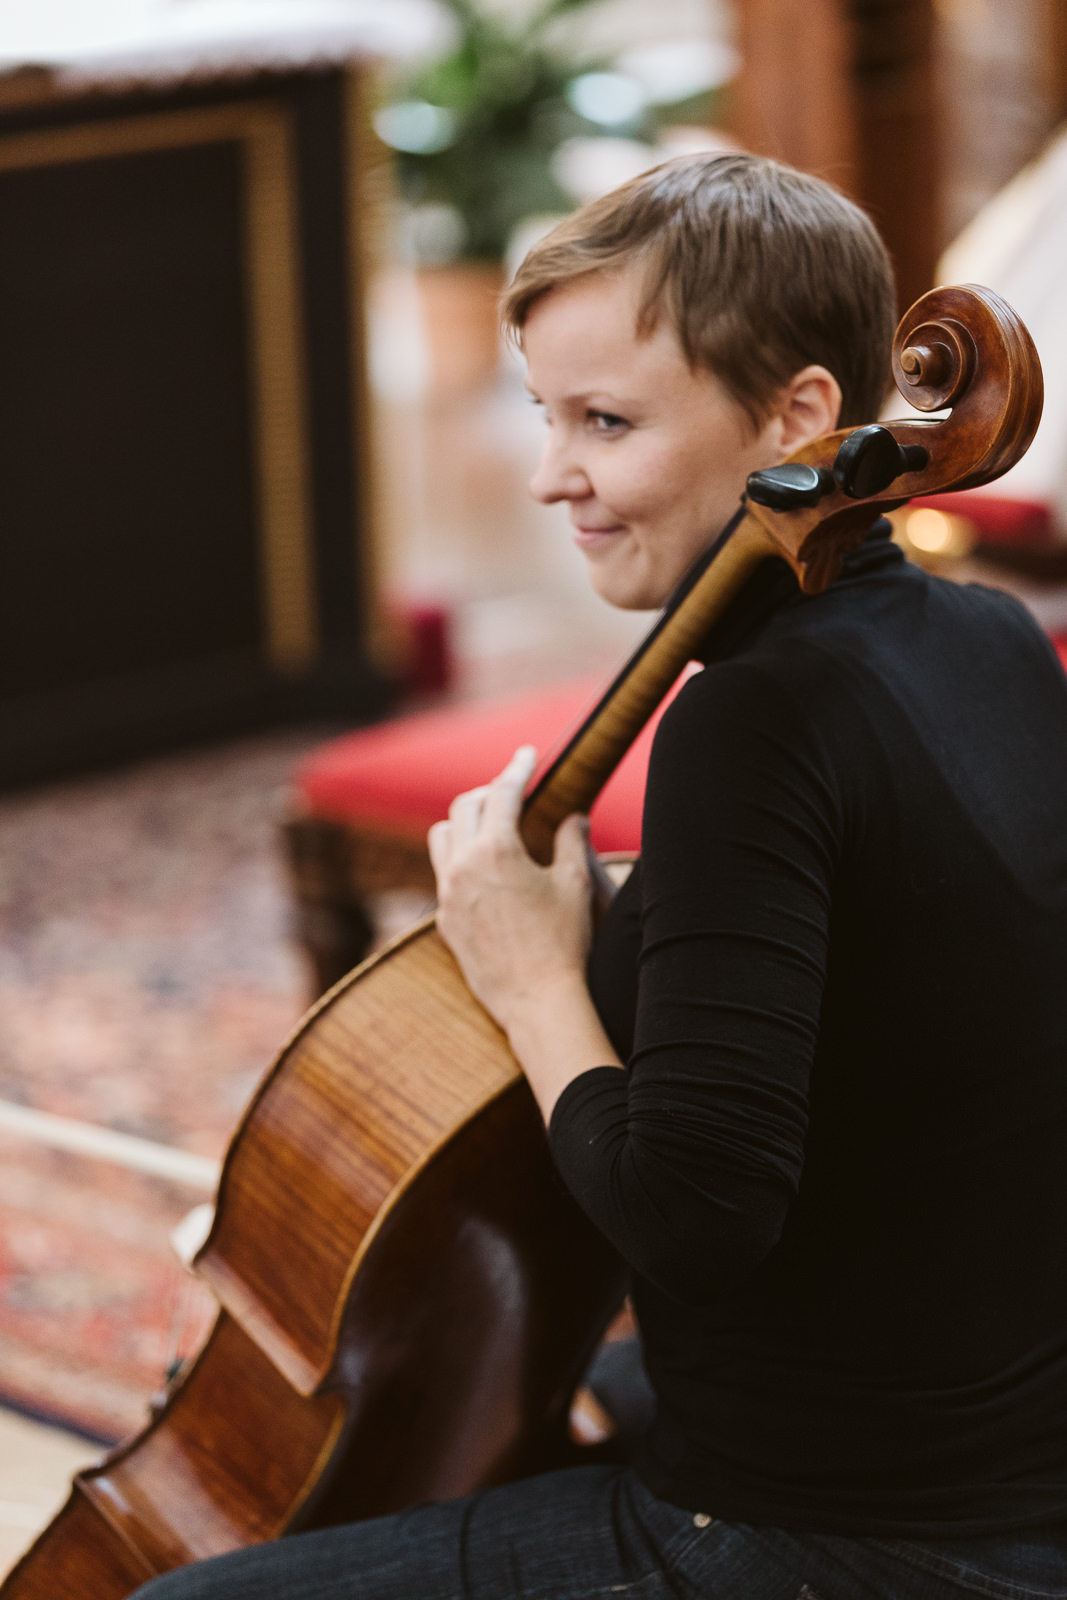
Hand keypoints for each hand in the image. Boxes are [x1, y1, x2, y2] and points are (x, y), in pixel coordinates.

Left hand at [428, 747, 592, 1032]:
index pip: (502, 793)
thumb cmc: (563, 942)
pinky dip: (459, 859)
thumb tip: (574, 816)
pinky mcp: (445, 921)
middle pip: (464, 807)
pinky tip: (483, 870)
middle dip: (489, 792)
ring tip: (490, 825)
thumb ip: (572, 840)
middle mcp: (463, 866)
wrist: (537, 1001)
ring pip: (441, 837)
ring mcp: (448, 895)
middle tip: (513, 791)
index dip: (517, 769)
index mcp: (496, 850)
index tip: (527, 754)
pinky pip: (443, 874)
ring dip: (463, 822)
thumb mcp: (575, 884)